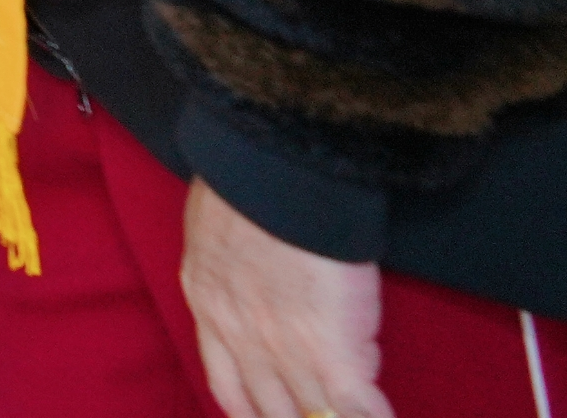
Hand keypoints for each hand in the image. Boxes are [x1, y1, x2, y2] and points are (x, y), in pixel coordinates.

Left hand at [182, 181, 388, 417]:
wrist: (271, 173)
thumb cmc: (245, 178)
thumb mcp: (213, 224)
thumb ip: (224, 255)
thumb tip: (241, 252)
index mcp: (210, 304)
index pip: (226, 381)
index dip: (247, 409)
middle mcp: (242, 337)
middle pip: (268, 409)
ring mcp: (286, 350)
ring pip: (311, 415)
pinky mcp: (333, 351)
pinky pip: (356, 408)